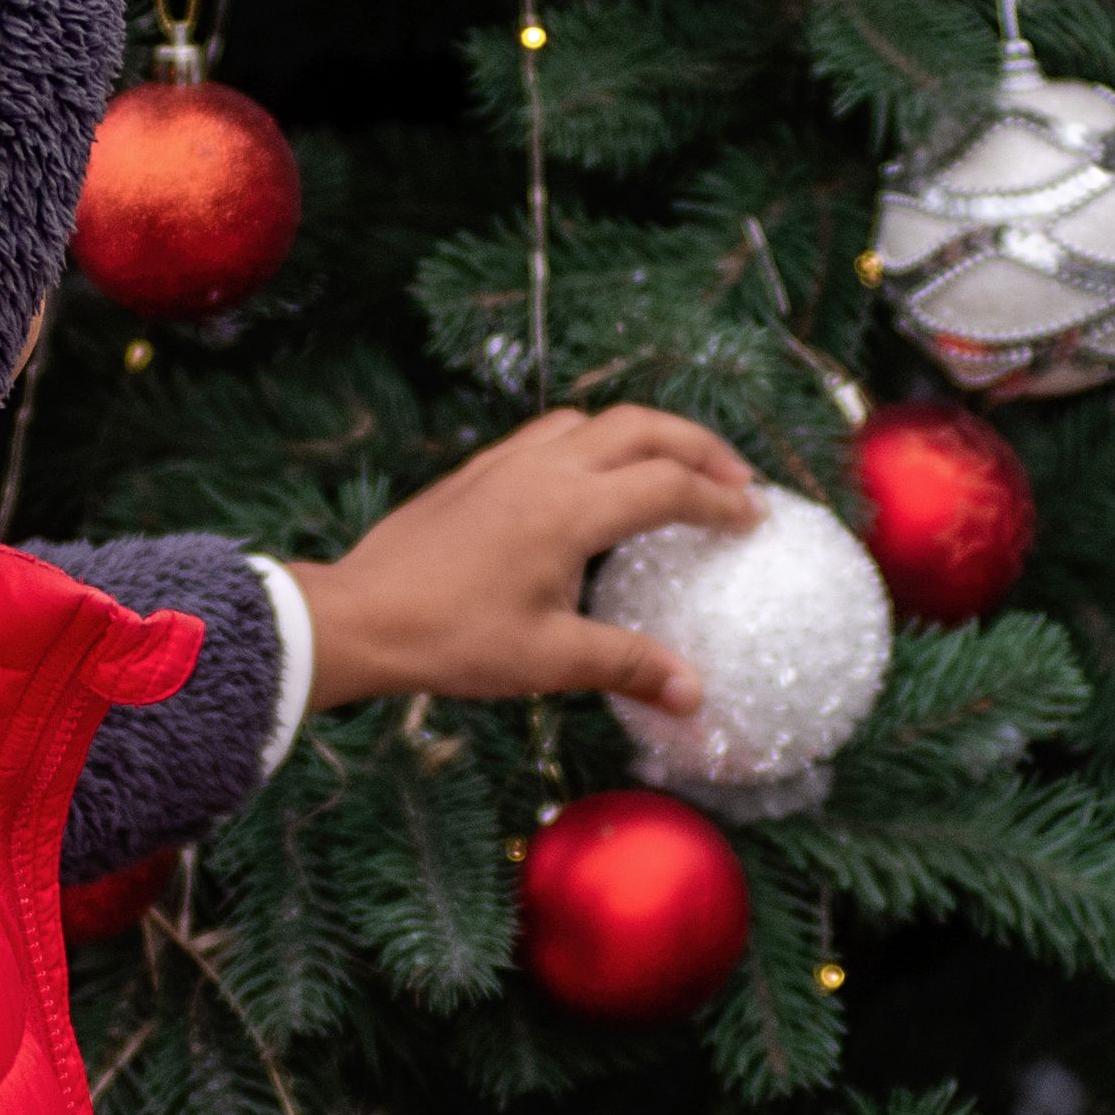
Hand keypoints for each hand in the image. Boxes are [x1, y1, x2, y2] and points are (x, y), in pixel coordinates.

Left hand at [284, 405, 764, 715]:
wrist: (359, 616)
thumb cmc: (451, 639)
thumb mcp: (548, 661)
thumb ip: (628, 665)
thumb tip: (694, 694)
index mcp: (572, 509)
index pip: (670, 487)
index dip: (722, 501)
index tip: (755, 520)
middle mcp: (545, 469)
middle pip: (644, 427)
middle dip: (700, 446)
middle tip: (736, 478)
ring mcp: (507, 462)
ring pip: (594, 420)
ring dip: (645, 434)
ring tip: (673, 468)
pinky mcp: (477, 470)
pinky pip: (551, 433)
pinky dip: (594, 440)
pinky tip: (593, 477)